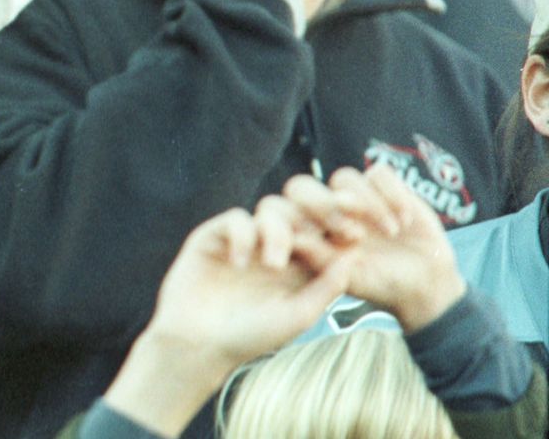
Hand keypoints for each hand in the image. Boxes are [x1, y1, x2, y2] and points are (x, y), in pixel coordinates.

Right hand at [145, 201, 353, 370]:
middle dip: (316, 215)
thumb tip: (355, 254)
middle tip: (327, 226)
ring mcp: (244, 241)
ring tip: (273, 265)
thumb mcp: (299, 315)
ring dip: (278, 232)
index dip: (341, 227)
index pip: (324, 234)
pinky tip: (238, 263)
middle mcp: (273, 248)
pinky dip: (242, 236)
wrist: (200, 344)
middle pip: (300, 213)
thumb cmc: (252, 337)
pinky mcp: (214, 237)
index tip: (356, 232)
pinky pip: (236, 219)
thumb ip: (327, 286)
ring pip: (271, 211)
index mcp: (299, 266)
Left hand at [283, 166, 464, 332]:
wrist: (426, 282)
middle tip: (355, 236)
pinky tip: (404, 220)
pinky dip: (393, 195)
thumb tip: (294, 240)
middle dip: (323, 208)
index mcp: (307, 228)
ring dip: (367, 204)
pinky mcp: (385, 187)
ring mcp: (355, 194)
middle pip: (302, 186)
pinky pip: (379, 173)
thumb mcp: (348, 279)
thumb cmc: (380, 283)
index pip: (278, 211)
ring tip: (390, 233)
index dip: (281, 224)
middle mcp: (325, 207)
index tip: (301, 245)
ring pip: (343, 177)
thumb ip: (319, 260)